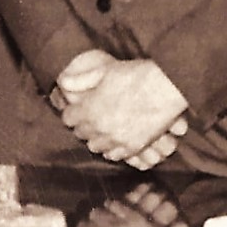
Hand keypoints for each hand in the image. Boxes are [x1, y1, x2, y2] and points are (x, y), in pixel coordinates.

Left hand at [52, 55, 189, 167]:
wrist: (165, 87)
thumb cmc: (135, 75)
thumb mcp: (104, 71)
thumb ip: (80, 79)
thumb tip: (62, 82)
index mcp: (88, 110)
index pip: (68, 119)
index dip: (73, 112)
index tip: (77, 108)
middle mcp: (99, 129)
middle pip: (81, 134)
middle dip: (84, 125)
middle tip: (91, 118)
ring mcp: (116, 140)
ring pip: (97, 147)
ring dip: (98, 138)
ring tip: (104, 129)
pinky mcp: (133, 147)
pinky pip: (116, 156)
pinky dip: (114, 149)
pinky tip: (117, 140)